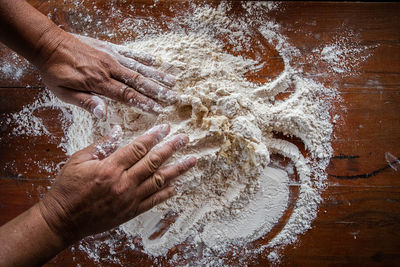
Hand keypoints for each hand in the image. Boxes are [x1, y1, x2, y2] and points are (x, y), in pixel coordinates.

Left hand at [37, 31, 177, 117]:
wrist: (47, 43)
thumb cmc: (55, 71)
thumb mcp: (64, 92)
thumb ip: (86, 102)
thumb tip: (104, 114)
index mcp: (98, 82)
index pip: (127, 95)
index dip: (144, 103)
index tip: (159, 110)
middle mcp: (109, 69)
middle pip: (138, 81)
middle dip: (158, 91)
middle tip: (174, 98)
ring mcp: (111, 57)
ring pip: (138, 67)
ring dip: (157, 75)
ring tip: (173, 82)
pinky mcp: (109, 48)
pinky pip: (130, 52)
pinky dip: (144, 57)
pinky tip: (156, 62)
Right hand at [38, 124, 195, 243]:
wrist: (63, 220)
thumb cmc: (68, 188)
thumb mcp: (78, 160)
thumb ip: (101, 145)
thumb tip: (117, 130)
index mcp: (110, 167)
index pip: (138, 148)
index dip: (154, 136)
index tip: (166, 128)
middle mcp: (123, 183)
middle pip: (154, 162)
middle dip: (171, 148)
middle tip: (185, 139)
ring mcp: (129, 199)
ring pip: (159, 181)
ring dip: (177, 170)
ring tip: (192, 160)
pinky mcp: (130, 211)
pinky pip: (154, 201)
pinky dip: (167, 193)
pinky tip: (178, 185)